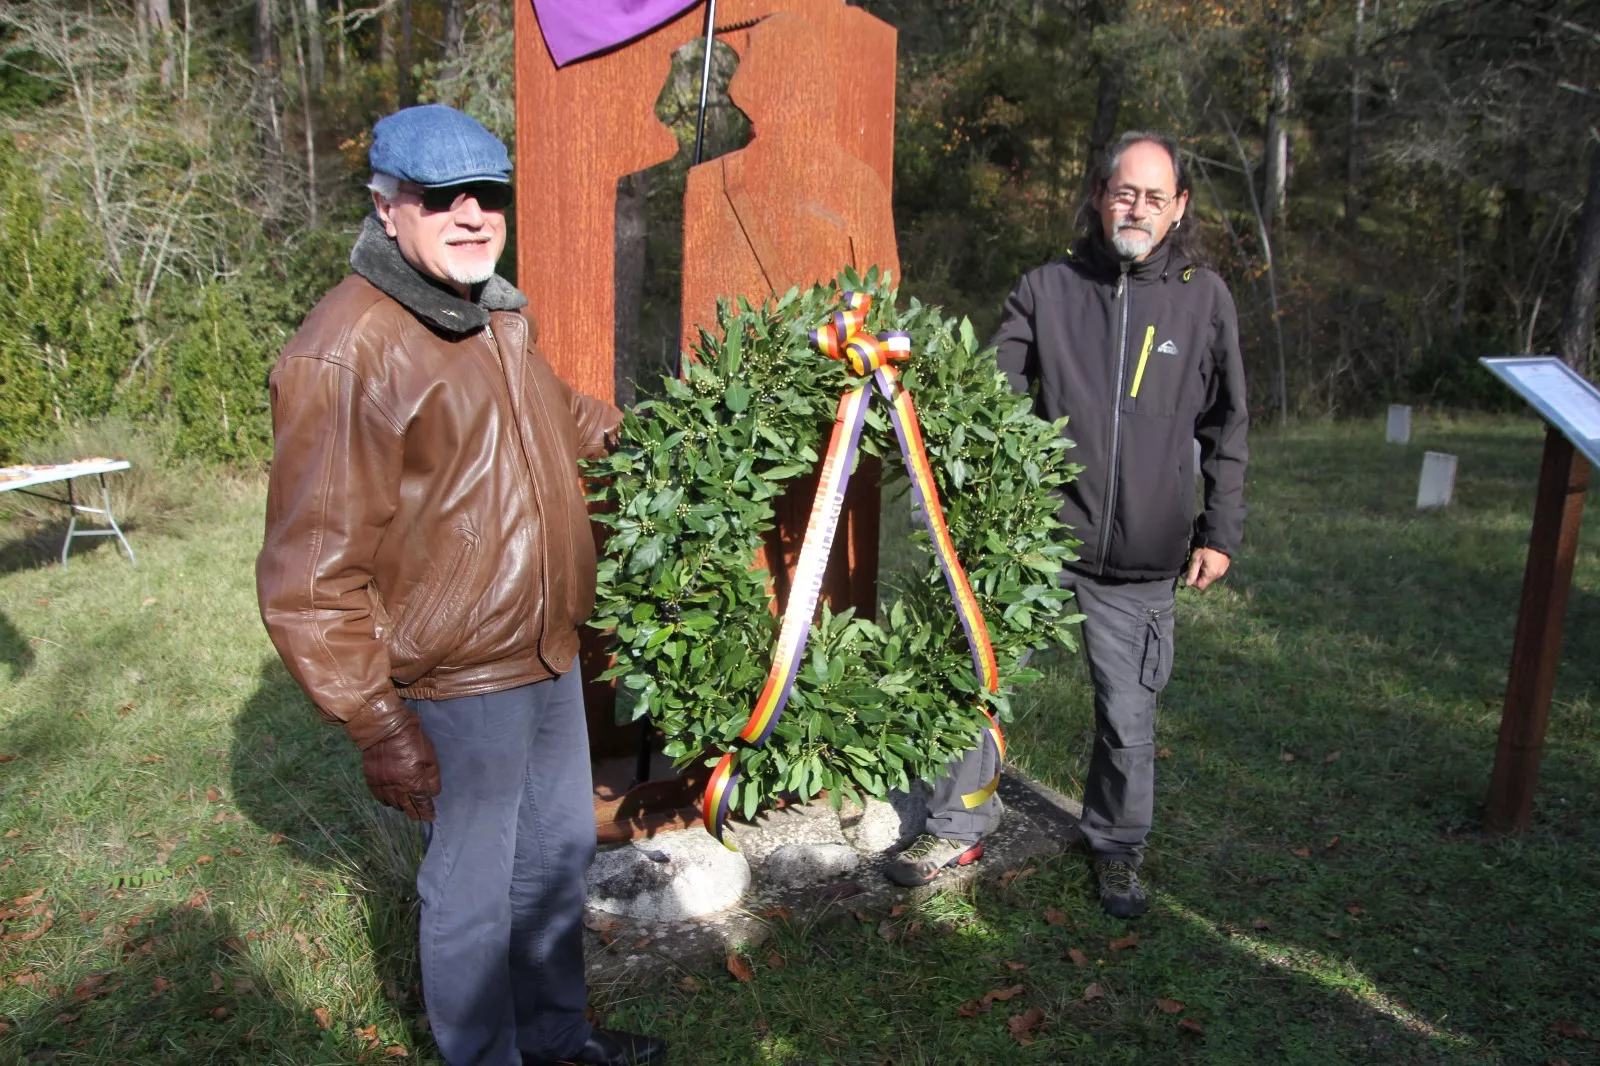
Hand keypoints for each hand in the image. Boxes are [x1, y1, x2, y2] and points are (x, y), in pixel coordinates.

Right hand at [348, 705, 440, 820]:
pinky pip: (380, 798)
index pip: (422, 803)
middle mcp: (397, 789)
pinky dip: (387, 802)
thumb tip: (433, 793)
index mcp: (414, 783)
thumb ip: (432, 778)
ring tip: (407, 807)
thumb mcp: (429, 757)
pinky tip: (392, 801)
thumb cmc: (411, 740)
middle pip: (407, 807)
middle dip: (415, 813)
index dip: (427, 812)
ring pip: (394, 804)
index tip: (430, 817)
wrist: (384, 730)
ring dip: (402, 807)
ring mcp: (383, 786)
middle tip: (420, 817)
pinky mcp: (372, 781)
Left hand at [1184, 547, 1230, 590]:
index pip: (1200, 586)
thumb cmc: (1206, 549)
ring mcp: (1223, 571)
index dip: (1193, 582)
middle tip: (1196, 565)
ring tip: (1202, 562)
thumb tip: (1187, 584)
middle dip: (1199, 576)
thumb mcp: (1196, 559)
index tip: (1190, 573)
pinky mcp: (1225, 567)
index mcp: (1211, 574)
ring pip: (1210, 577)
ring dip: (1205, 572)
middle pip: (1206, 582)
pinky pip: (1216, 572)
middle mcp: (1218, 575)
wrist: (1220, 539)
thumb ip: (1192, 572)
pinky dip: (1210, 569)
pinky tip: (1209, 560)